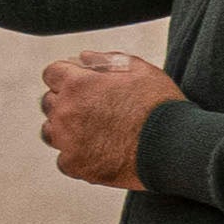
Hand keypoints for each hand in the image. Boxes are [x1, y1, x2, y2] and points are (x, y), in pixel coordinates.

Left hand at [42, 52, 178, 188]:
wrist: (173, 147)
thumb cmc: (159, 108)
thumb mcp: (140, 70)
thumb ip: (106, 60)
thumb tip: (84, 58)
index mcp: (78, 84)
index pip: (52, 73)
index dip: (67, 77)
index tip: (79, 83)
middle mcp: (66, 111)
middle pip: (50, 102)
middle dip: (67, 102)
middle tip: (94, 109)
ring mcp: (67, 140)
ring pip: (51, 131)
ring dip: (66, 129)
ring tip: (94, 131)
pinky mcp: (74, 165)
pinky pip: (64, 158)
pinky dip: (77, 156)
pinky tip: (98, 152)